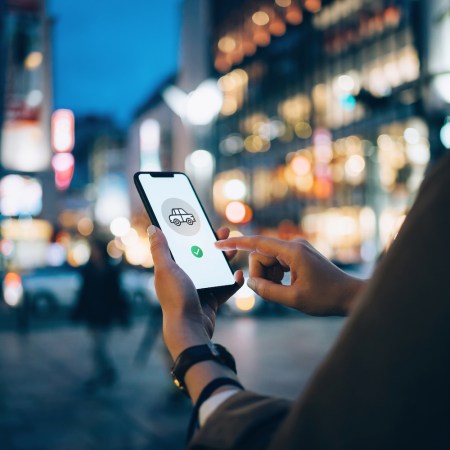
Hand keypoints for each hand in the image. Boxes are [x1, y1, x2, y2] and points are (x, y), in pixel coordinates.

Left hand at [148, 226, 243, 358]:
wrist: (190, 328)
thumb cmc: (176, 298)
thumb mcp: (166, 269)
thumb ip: (160, 249)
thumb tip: (152, 228)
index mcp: (171, 270)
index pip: (182, 246)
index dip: (192, 234)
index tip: (202, 222)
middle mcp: (184, 278)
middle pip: (201, 256)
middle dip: (213, 244)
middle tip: (225, 232)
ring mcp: (199, 289)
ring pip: (215, 270)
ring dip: (225, 259)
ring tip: (234, 250)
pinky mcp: (211, 301)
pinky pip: (225, 287)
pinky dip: (233, 281)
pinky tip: (239, 274)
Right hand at [215, 236, 365, 315]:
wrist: (350, 295)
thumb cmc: (326, 298)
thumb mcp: (294, 299)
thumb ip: (267, 291)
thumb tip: (250, 282)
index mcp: (292, 251)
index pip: (257, 243)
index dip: (235, 243)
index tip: (218, 244)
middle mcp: (293, 245)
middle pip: (261, 255)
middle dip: (259, 273)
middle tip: (271, 291)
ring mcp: (297, 249)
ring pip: (268, 260)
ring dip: (268, 276)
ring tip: (283, 290)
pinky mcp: (299, 255)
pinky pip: (277, 262)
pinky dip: (276, 275)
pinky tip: (286, 286)